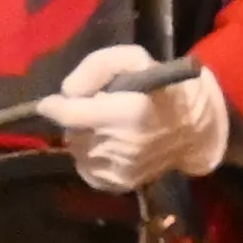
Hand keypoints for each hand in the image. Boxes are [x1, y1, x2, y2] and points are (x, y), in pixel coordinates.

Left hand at [43, 46, 230, 193]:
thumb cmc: (160, 88)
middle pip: (73, 132)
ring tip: (101, 126)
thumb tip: (68, 92)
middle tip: (90, 110)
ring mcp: (123, 168)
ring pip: (78, 151)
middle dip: (74, 120)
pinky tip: (105, 144)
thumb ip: (97, 66)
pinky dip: (89, 157)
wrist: (192, 129)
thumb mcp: (134, 58)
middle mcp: (125, 144)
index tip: (50, 103)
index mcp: (130, 112)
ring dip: (82, 137)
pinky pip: (87, 170)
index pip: (72, 114)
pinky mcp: (121, 184)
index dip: (55, 107)